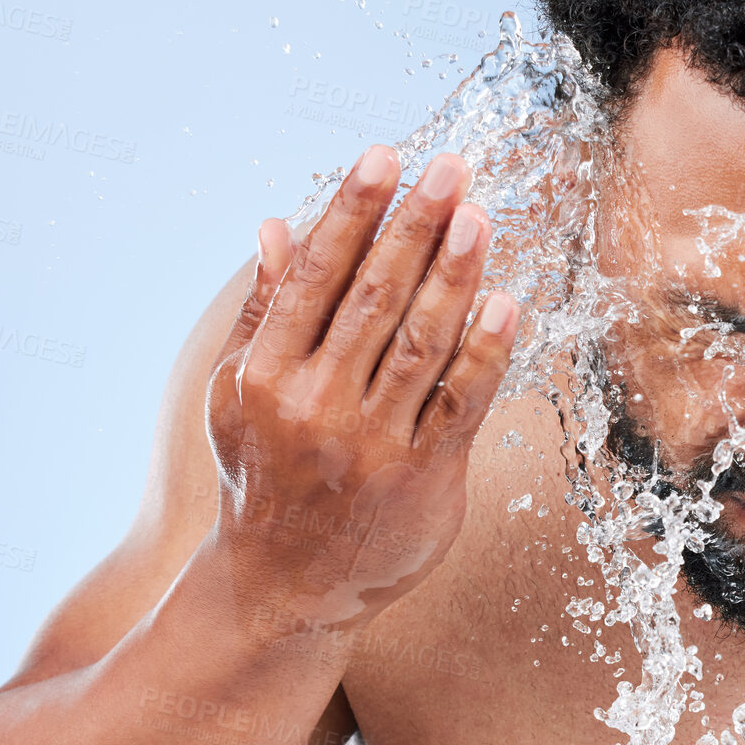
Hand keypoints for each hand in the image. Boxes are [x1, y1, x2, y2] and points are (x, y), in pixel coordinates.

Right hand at [206, 145, 519, 626]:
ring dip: (455, 275)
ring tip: (480, 215)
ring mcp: (371, 442)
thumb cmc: (263, 475)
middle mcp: (316, 404)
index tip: (385, 156)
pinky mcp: (424, 476)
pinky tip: (507, 300)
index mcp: (266, 374)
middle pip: (373, 297)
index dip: (353, 211)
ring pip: (421, 342)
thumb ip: (263, 311)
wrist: (282, 588)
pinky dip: (486, 350)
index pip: (316, 275)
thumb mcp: (237, 396)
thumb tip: (277, 224)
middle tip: (450, 166)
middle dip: (414, 226)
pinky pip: (462, 401)